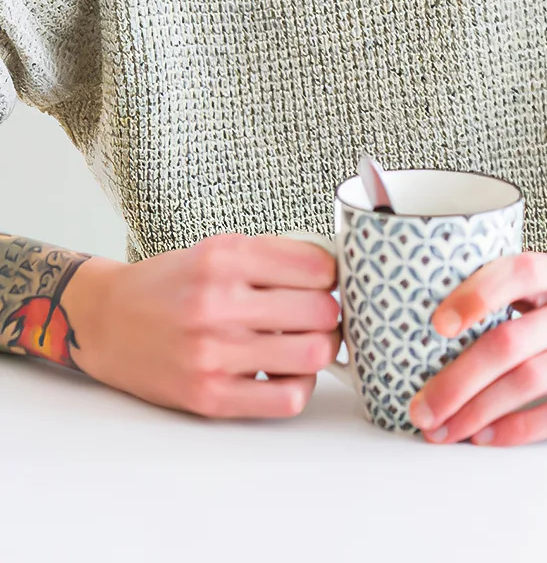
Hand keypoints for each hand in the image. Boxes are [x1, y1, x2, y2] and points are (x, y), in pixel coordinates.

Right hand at [68, 234, 340, 417]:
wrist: (107, 322)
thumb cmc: (172, 284)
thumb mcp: (220, 248)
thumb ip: (276, 255)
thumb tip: (337, 275)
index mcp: (226, 259)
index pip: (319, 268)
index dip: (333, 276)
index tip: (325, 282)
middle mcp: (218, 305)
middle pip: (322, 312)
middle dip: (330, 313)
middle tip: (319, 315)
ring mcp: (213, 354)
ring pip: (313, 354)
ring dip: (319, 348)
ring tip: (305, 342)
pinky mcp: (209, 396)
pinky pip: (286, 399)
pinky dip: (300, 386)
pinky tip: (286, 372)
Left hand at [406, 252, 546, 446]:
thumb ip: (541, 295)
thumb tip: (466, 318)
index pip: (519, 270)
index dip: (473, 294)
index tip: (434, 324)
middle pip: (512, 340)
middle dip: (457, 379)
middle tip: (423, 405)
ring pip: (531, 379)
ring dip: (478, 410)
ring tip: (447, 429)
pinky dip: (521, 429)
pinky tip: (494, 438)